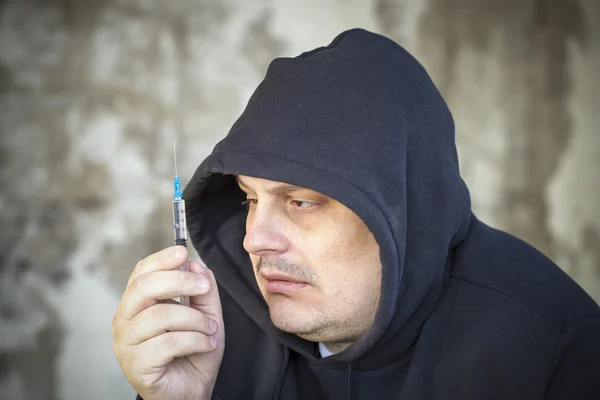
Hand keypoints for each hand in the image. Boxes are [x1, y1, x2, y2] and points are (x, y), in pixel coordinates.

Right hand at [112, 246, 224, 399]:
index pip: (141, 273)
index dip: (161, 259)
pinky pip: (168, 342)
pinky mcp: (135, 365)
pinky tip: (206, 345)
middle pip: (144, 288)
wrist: (193, 391)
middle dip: (179, 282)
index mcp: (137, 304)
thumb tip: (196, 265)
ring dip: (195, 320)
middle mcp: (124, 320)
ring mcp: (126, 343)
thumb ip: (203, 291)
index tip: (182, 251)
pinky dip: (195, 340)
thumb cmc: (194, 353)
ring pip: (160, 315)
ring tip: (211, 330)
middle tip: (203, 287)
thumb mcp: (206, 316)